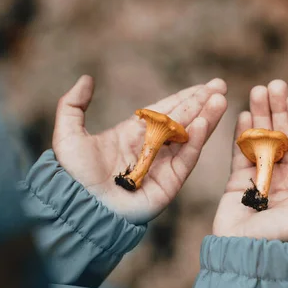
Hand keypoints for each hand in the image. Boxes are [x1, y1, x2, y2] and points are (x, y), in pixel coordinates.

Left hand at [53, 75, 227, 223]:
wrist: (78, 208)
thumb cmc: (72, 175)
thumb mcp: (68, 134)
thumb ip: (74, 104)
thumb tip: (87, 78)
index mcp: (132, 134)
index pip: (164, 111)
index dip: (184, 97)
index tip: (203, 86)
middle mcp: (151, 148)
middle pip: (182, 120)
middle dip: (201, 102)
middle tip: (219, 86)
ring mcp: (162, 166)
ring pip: (189, 137)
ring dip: (206, 118)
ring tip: (220, 99)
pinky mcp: (168, 184)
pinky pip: (185, 159)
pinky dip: (196, 142)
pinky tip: (204, 124)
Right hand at [213, 80, 287, 241]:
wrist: (248, 260)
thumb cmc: (286, 243)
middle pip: (285, 136)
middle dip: (279, 110)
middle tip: (274, 84)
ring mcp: (264, 178)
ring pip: (263, 139)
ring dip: (260, 115)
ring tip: (257, 91)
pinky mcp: (239, 183)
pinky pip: (242, 152)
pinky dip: (242, 133)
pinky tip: (242, 114)